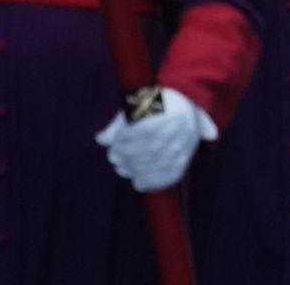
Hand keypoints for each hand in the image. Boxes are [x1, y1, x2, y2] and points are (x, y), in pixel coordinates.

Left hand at [96, 87, 216, 191]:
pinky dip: (152, 182)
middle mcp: (185, 127)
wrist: (186, 108)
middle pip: (152, 149)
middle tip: (114, 157)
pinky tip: (137, 182)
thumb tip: (101, 139)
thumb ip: (119, 123)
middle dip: (128, 156)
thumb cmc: (155, 106)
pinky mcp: (186, 159)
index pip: (147, 129)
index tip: (116, 140)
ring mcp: (188, 145)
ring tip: (122, 168)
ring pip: (160, 164)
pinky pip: (171, 176)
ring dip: (135, 170)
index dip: (127, 138)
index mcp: (174, 109)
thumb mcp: (138, 106)